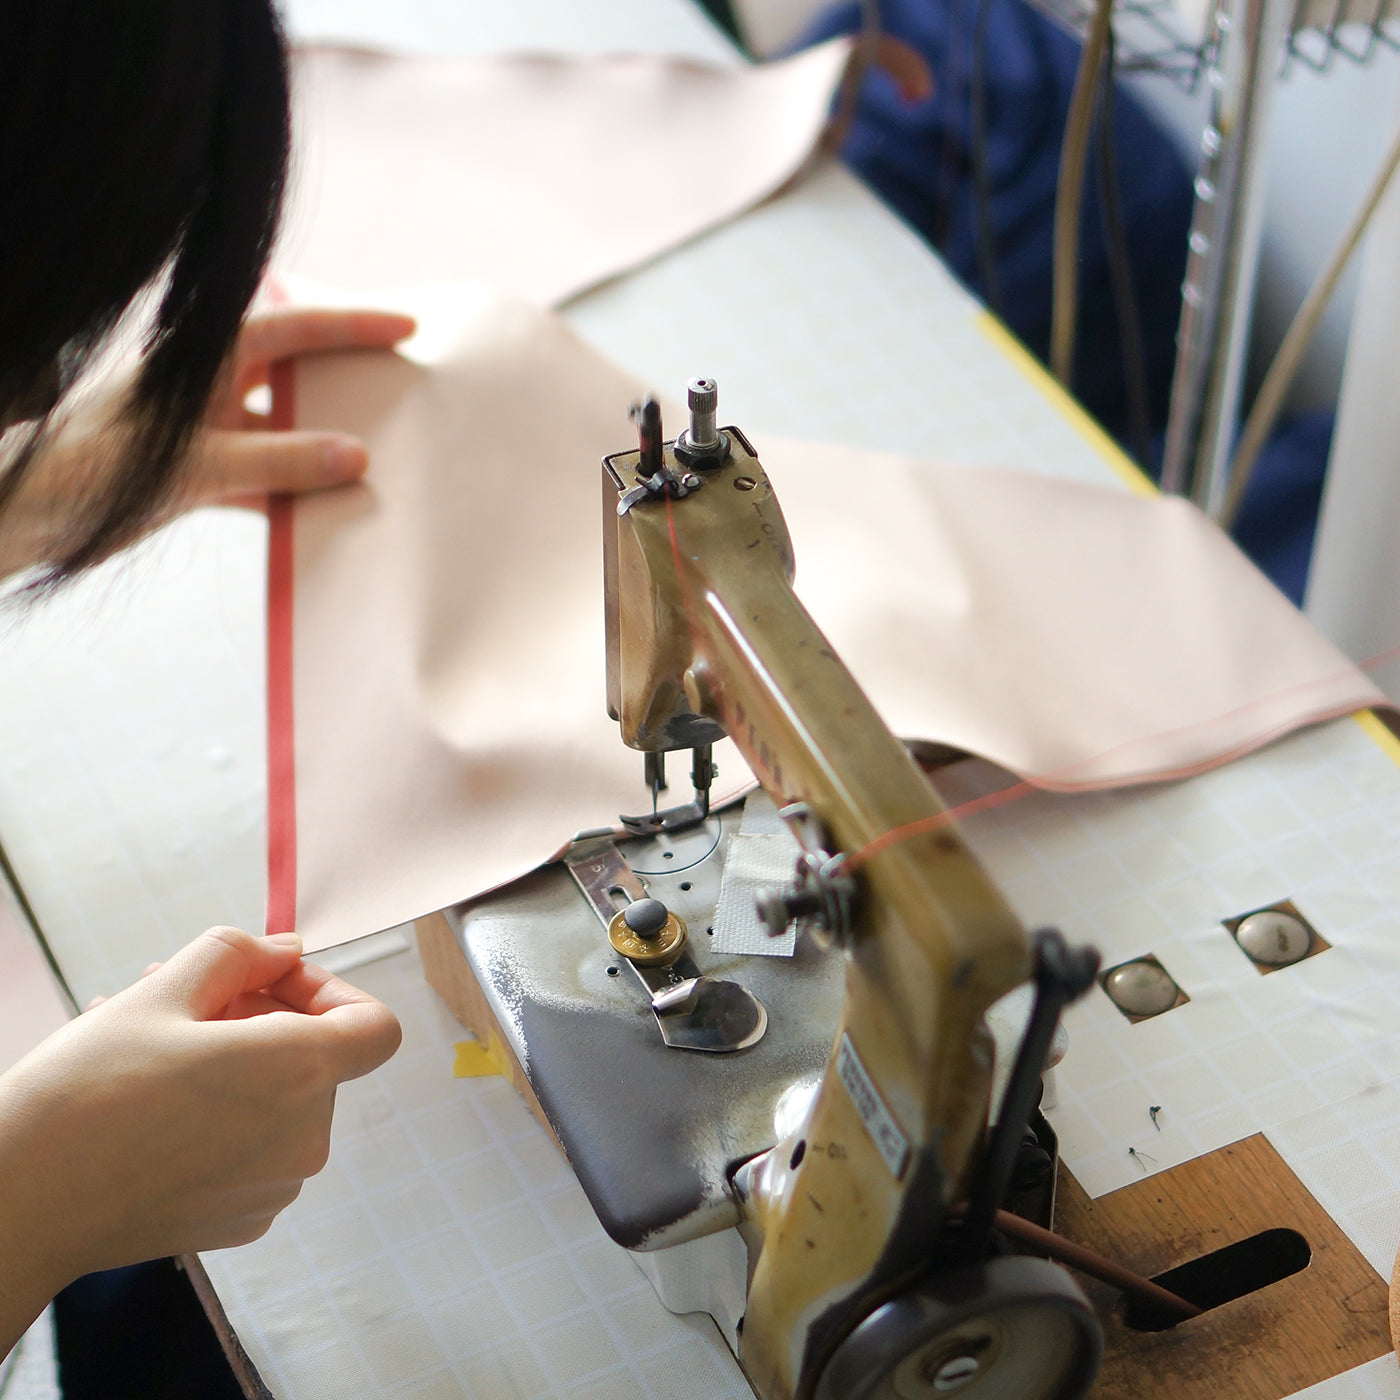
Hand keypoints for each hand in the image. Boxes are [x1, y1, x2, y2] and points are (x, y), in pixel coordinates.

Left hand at [0, 307, 414, 578]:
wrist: (29, 513)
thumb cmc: (96, 466)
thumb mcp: (197, 462)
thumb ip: (280, 462)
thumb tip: (358, 458)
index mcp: (205, 358)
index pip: (292, 329)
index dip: (351, 326)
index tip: (406, 328)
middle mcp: (211, 388)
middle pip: (297, 375)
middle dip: (347, 380)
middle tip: (403, 387)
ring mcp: (209, 433)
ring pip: (286, 433)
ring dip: (325, 450)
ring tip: (383, 458)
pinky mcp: (202, 477)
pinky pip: (267, 482)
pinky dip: (296, 497)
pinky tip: (330, 514)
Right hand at [0, 927, 400, 1352]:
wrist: (19, 1206)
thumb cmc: (84, 1097)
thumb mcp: (163, 992)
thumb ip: (241, 954)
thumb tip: (287, 952)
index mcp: (300, 1074)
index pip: (376, 1027)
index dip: (333, 991)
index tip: (274, 982)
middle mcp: (305, 1138)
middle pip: (316, 1057)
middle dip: (258, 1015)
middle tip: (186, 992)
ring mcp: (275, 1187)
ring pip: (278, 1100)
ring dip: (232, 1060)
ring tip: (154, 1040)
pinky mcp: (242, 1220)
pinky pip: (253, 1147)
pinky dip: (220, 1114)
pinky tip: (155, 1097)